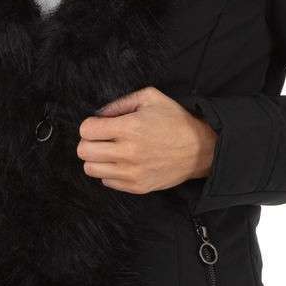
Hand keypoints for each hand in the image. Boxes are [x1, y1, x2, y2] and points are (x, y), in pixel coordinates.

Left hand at [77, 86, 217, 194]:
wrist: (201, 149)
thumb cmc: (176, 121)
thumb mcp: (150, 98)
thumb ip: (120, 103)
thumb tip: (98, 114)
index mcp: (130, 128)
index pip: (86, 130)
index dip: (90, 125)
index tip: (99, 125)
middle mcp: (128, 152)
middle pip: (84, 151)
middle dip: (89, 142)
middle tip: (102, 139)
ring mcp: (132, 172)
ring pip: (91, 169)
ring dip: (97, 159)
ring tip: (110, 152)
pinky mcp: (137, 186)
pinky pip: (106, 182)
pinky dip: (110, 173)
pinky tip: (123, 163)